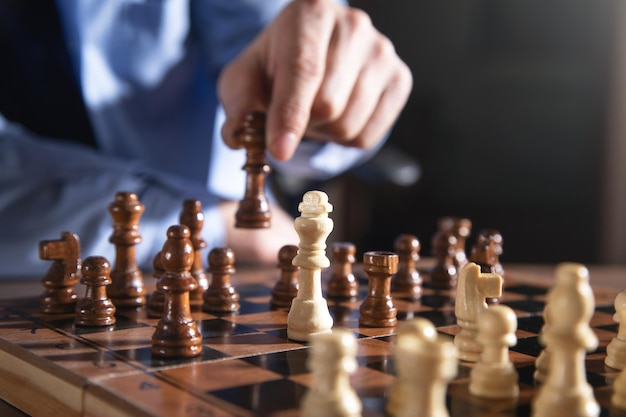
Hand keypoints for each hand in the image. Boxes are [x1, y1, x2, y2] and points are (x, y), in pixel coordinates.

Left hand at [218, 0, 412, 160]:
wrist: (311, 55)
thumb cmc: (274, 67)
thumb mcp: (243, 78)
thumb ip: (238, 103)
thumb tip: (239, 136)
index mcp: (310, 11)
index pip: (303, 70)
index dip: (289, 114)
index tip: (279, 150)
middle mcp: (353, 25)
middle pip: (328, 104)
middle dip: (303, 123)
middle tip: (292, 111)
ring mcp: (382, 51)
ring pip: (349, 124)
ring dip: (323, 132)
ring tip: (315, 110)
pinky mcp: (400, 79)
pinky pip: (369, 136)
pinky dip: (345, 139)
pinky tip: (338, 114)